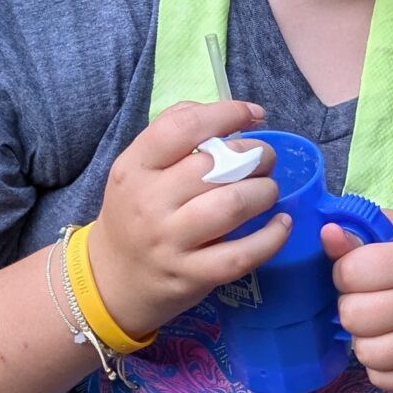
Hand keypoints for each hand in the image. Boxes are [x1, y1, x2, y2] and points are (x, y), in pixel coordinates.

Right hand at [84, 100, 287, 335]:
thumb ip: (172, 133)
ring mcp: (170, 241)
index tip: (253, 114)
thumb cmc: (134, 214)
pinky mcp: (191, 275)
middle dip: (255, 156)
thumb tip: (229, 112)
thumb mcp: (137, 169)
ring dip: (264, 192)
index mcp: (135, 167)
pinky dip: (271, 236)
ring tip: (268, 190)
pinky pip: (242, 254)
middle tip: (265, 160)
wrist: (112, 279)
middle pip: (215, 165)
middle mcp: (149, 202)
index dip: (226, 114)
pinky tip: (281, 224)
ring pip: (232, 205)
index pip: (182, 127)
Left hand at [323, 214, 392, 392]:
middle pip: (354, 315)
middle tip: (365, 304)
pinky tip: (389, 349)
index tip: (356, 275)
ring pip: (366, 353)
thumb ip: (360, 233)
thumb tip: (327, 233)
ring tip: (376, 329)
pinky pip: (382, 379)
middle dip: (350, 309)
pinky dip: (378, 368)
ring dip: (362, 341)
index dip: (343, 273)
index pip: (354, 270)